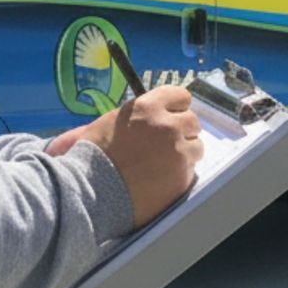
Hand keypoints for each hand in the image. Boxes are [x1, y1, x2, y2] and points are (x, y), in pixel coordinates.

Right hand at [46, 86, 202, 226]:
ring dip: (184, 152)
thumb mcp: (107, 123)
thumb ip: (132, 116)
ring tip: (163, 163)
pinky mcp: (182, 178)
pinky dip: (179, 173)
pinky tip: (160, 179)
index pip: (181, 96)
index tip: (170, 116)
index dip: (175, 107)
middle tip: (165, 143)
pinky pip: (190, 170)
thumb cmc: (92, 156)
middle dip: (181, 130)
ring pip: (196, 146)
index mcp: (148, 108)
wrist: (91, 191)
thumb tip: (141, 115)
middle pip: (192, 121)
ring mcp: (178, 153)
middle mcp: (167, 126)